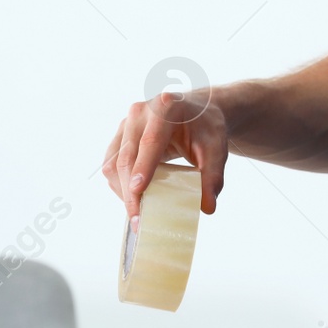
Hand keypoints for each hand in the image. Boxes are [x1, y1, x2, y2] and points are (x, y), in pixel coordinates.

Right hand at [102, 89, 227, 221]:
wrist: (196, 113)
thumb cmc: (205, 128)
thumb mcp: (216, 149)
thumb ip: (213, 176)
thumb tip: (208, 207)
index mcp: (166, 108)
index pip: (150, 141)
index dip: (143, 167)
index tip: (138, 191)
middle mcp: (140, 113)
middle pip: (127, 155)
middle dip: (129, 191)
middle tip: (139, 219)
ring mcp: (125, 124)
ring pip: (113, 163)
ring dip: (122, 190)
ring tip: (137, 213)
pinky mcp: (119, 137)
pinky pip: (111, 164)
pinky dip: (119, 185)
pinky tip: (134, 198)